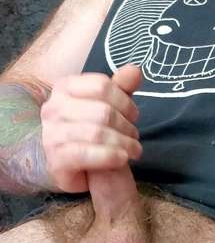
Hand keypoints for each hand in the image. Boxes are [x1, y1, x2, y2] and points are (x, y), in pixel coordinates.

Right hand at [40, 64, 142, 192]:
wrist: (80, 172)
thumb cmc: (95, 134)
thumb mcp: (110, 107)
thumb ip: (122, 88)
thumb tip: (135, 70)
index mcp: (64, 88)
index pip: (102, 86)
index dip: (125, 101)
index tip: (133, 116)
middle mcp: (53, 108)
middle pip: (103, 111)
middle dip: (126, 125)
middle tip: (134, 136)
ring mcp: (51, 135)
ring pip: (97, 134)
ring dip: (123, 143)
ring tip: (134, 150)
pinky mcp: (55, 160)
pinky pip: (87, 154)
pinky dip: (110, 156)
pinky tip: (122, 159)